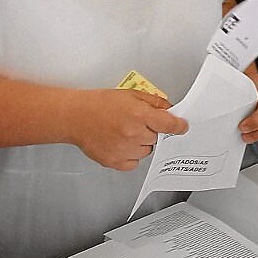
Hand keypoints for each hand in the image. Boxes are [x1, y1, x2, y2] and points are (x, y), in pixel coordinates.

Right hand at [64, 89, 186, 171]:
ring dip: (141, 144)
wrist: (75, 116)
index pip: (170, 125)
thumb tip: (171, 111)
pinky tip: (121, 144)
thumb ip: (154, 102)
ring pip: (146, 151)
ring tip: (125, 133)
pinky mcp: (114, 161)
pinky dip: (131, 156)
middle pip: (158, 138)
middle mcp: (133, 133)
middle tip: (137, 124)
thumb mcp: (131, 94)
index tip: (182, 126)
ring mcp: (124, 149)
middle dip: (152, 131)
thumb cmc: (99, 104)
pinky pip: (134, 163)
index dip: (178, 126)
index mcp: (139, 114)